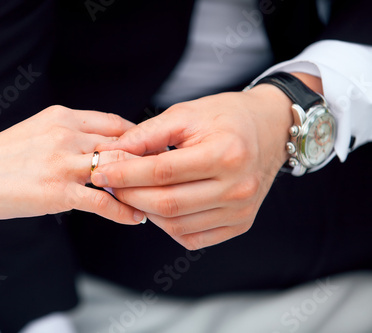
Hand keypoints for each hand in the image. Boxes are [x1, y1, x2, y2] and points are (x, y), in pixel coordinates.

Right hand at [0, 105, 145, 223]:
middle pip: (123, 145)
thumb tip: (96, 146)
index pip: (115, 123)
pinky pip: (102, 202)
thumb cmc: (0, 156)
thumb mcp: (37, 131)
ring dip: (141, 187)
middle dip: (147, 162)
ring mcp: (62, 163)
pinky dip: (124, 211)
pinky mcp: (56, 192)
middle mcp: (67, 134)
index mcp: (63, 117)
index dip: (140, 138)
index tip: (152, 153)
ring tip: (156, 199)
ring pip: (118, 171)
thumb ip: (67, 135)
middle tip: (166, 177)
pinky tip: (136, 218)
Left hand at [91, 85, 294, 248]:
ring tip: (131, 192)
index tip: (100, 171)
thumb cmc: (227, 117)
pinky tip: (156, 207)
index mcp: (226, 154)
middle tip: (109, 184)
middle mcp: (237, 188)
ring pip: (176, 225)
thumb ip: (148, 134)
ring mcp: (241, 211)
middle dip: (129, 195)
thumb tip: (113, 153)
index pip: (163, 172)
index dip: (125, 173)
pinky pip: (192, 237)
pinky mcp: (239, 224)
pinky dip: (167, 225)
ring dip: (144, 212)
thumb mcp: (187, 113)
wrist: (270, 129)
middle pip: (167, 203)